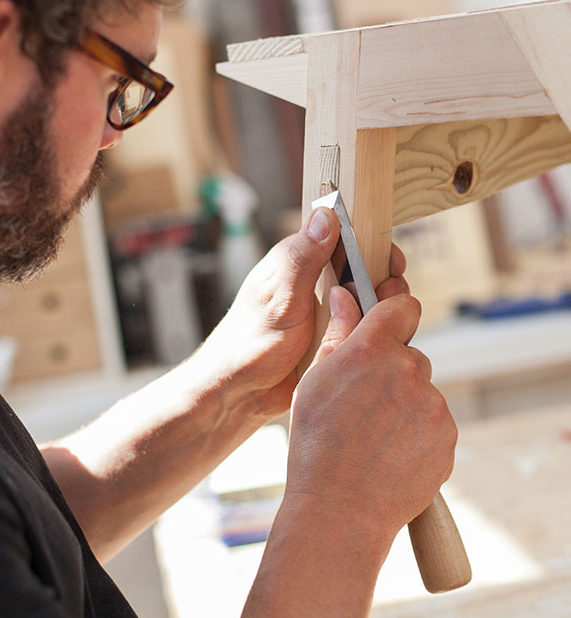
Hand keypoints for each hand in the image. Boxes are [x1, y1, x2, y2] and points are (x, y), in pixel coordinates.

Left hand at [193, 207, 408, 421]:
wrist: (240, 393)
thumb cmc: (250, 343)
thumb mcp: (280, 298)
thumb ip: (303, 259)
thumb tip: (326, 214)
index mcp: (298, 261)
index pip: (346, 239)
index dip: (373, 247)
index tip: (391, 263)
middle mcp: (314, 283)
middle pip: (364, 271)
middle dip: (383, 284)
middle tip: (387, 300)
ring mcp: (325, 312)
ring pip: (368, 302)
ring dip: (380, 311)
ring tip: (382, 325)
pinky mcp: (332, 337)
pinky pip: (363, 330)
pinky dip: (373, 334)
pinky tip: (378, 345)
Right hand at [285, 292, 456, 538]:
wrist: (341, 509)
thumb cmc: (316, 445)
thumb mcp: (314, 382)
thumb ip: (337, 332)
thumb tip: (345, 293)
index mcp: (371, 350)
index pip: (403, 307)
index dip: (393, 315)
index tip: (384, 327)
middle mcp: (409, 370)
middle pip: (410, 354)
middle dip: (391, 369)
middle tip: (363, 402)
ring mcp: (433, 405)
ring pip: (422, 390)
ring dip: (404, 402)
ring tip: (373, 435)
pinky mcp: (448, 436)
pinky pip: (434, 422)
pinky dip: (417, 432)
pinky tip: (389, 452)